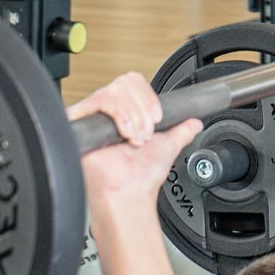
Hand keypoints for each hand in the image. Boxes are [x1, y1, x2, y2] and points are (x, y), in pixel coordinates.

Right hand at [69, 74, 201, 211]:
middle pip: (125, 82)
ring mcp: (91, 117)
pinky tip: (125, 135)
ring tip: (135, 138)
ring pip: (114, 90)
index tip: (158, 118)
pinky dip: (120, 115)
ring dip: (134, 116)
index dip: (149, 98)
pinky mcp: (79, 122)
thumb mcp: (168, 144)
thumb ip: (182, 129)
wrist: (129, 192)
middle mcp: (106, 113)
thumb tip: (195, 122)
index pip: (133, 81)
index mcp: (124, 113)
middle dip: (143, 109)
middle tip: (146, 133)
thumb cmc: (141, 176)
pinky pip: (99, 101)